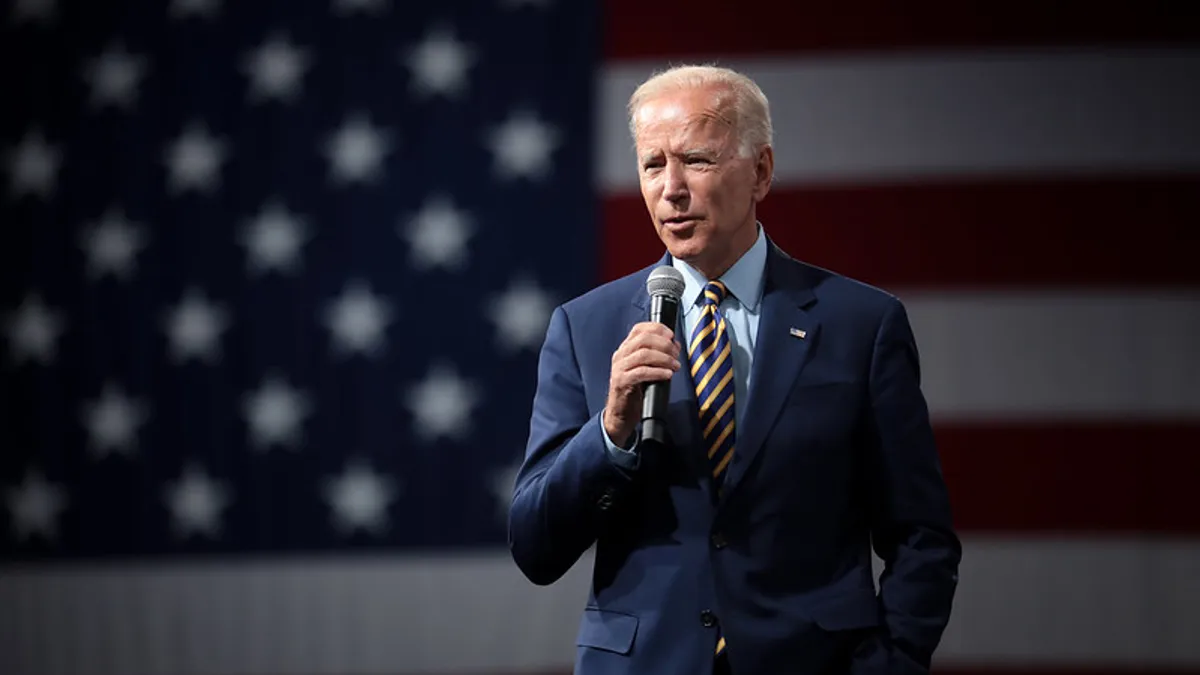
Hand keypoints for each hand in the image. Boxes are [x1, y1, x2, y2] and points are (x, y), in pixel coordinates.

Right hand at [603, 322, 680, 445]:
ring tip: (675, 365)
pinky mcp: (621, 382)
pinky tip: (667, 375)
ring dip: (664, 358)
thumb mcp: (645, 368)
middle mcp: (620, 355)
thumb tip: (674, 346)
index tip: (672, 336)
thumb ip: (656, 356)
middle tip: (676, 354)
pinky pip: (641, 372)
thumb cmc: (635, 390)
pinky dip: (657, 372)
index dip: (657, 329)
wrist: (621, 413)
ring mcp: (619, 368)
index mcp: (625, 349)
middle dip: (664, 345)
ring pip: (643, 354)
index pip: (639, 329)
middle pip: (643, 339)